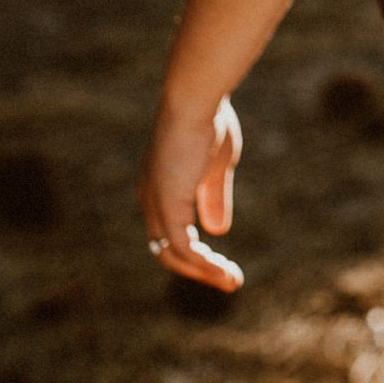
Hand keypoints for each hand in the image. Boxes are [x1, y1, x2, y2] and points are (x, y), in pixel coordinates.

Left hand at [138, 95, 245, 290]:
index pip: (169, 232)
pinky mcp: (168, 207)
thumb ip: (214, 198)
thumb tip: (217, 231)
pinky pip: (184, 248)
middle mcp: (150, 200)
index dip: (194, 250)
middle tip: (229, 280)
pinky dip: (204, 265)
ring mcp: (156, 204)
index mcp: (159, 188)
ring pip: (174, 255)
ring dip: (204, 272)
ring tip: (232, 282)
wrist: (196, 100)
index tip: (222, 261)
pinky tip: (224, 271)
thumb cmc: (209, 123)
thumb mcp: (216, 167)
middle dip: (199, 269)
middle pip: (167, 250)